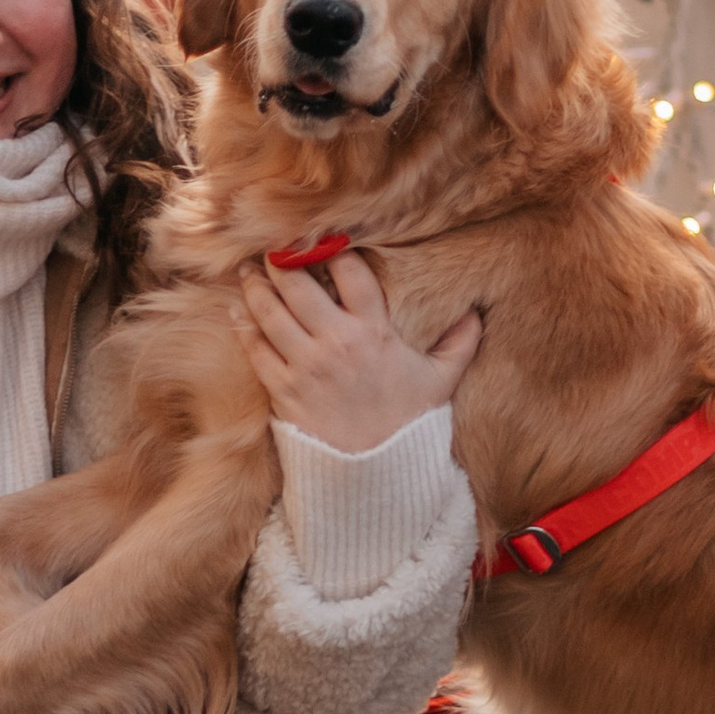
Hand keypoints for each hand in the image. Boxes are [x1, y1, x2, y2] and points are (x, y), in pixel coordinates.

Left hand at [235, 249, 480, 454]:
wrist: (377, 475)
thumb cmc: (408, 424)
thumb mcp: (441, 381)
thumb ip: (459, 342)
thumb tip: (476, 313)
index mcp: (375, 332)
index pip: (350, 271)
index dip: (334, 248)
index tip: (323, 238)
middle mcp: (336, 342)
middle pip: (298, 283)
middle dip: (283, 260)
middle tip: (275, 249)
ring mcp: (305, 366)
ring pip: (269, 310)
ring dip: (256, 285)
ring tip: (249, 271)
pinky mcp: (282, 390)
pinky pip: (254, 347)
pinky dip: (243, 323)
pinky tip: (238, 307)